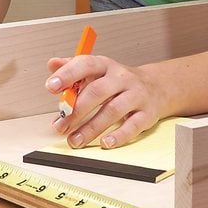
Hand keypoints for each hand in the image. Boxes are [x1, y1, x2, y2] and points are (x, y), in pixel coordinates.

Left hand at [45, 54, 162, 149]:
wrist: (156, 86)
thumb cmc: (118, 81)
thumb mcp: (97, 70)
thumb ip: (73, 68)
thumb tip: (52, 64)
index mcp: (105, 65)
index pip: (86, 64)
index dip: (67, 74)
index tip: (51, 86)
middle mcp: (121, 78)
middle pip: (97, 91)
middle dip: (76, 110)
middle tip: (60, 125)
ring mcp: (135, 95)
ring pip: (113, 110)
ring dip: (91, 128)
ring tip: (75, 140)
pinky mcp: (146, 113)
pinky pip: (133, 125)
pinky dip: (118, 136)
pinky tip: (105, 143)